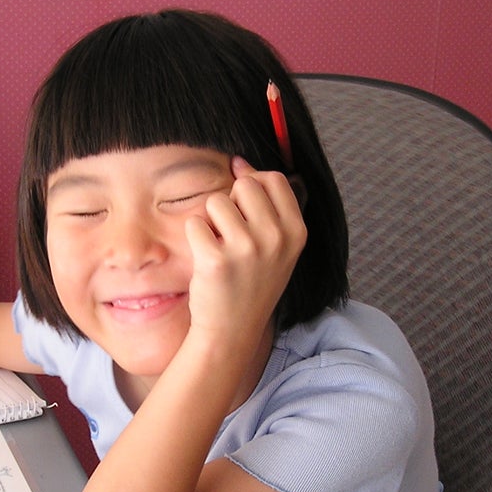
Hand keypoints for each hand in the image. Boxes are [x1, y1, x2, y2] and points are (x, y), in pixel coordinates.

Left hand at [182, 156, 306, 349]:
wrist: (232, 329)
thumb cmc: (251, 283)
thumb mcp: (276, 246)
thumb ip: (266, 204)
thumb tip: (239, 162)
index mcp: (296, 231)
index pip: (273, 179)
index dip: (253, 185)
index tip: (244, 209)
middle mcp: (276, 238)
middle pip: (244, 185)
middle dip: (231, 203)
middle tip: (231, 235)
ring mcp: (247, 249)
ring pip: (216, 202)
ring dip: (211, 221)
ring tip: (220, 248)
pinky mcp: (216, 260)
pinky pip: (195, 223)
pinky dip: (195, 238)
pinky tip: (206, 260)